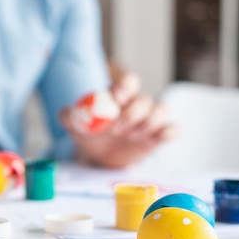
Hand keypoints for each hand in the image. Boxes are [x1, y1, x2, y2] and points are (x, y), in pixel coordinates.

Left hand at [60, 73, 176, 168]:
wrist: (99, 157)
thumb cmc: (90, 134)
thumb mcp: (76, 126)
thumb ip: (69, 117)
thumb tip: (65, 113)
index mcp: (118, 95)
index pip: (128, 82)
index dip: (125, 87)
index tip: (117, 98)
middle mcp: (137, 104)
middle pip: (144, 100)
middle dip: (132, 113)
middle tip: (116, 128)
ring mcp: (150, 119)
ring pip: (161, 111)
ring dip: (149, 123)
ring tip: (131, 137)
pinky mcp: (159, 135)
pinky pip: (172, 129)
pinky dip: (169, 132)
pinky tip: (155, 139)